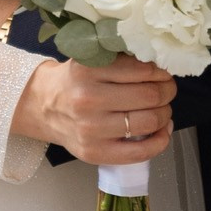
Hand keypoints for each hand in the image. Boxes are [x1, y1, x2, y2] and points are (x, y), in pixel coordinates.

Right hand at [9, 54, 175, 162]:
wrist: (43, 107)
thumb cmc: (74, 81)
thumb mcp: (90, 58)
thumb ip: (120, 58)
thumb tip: (161, 62)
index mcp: (88, 70)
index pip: (142, 70)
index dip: (161, 72)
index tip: (164, 73)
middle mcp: (88, 99)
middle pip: (149, 96)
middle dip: (167, 91)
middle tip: (167, 89)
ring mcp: (91, 129)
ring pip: (148, 122)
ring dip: (165, 114)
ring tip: (162, 109)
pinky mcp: (95, 153)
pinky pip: (139, 152)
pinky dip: (160, 141)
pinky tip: (162, 130)